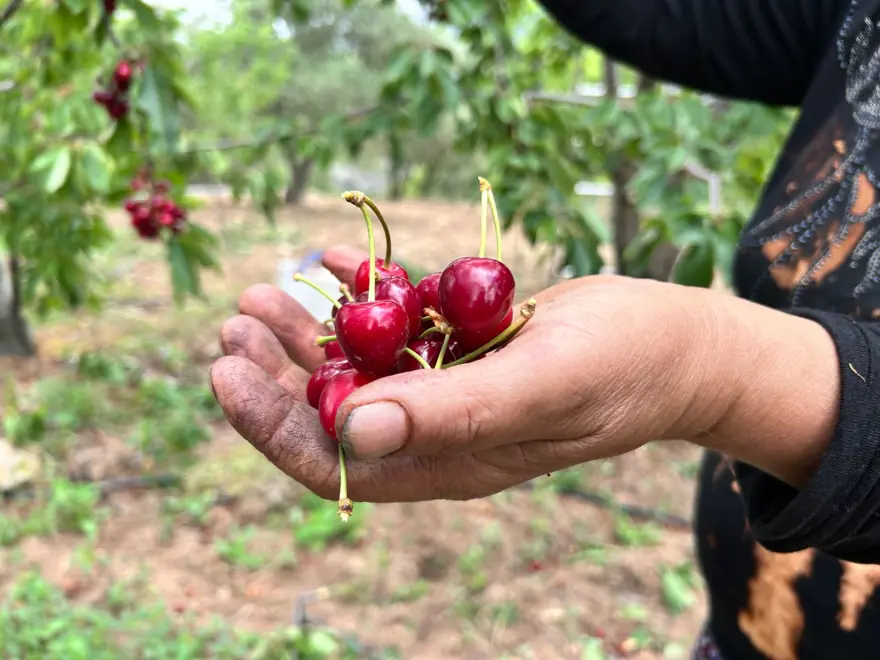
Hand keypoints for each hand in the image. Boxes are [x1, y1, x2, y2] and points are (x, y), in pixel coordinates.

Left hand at [209, 245, 732, 503]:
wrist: (679, 342)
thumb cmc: (624, 368)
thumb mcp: (541, 385)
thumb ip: (453, 413)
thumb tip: (353, 432)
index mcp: (449, 462)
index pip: (338, 462)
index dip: (273, 426)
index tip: (227, 373)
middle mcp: (439, 431)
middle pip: (334, 411)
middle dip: (275, 372)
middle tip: (235, 319)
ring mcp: (451, 387)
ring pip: (359, 364)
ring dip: (307, 330)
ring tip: (261, 290)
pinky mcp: (465, 347)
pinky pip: (400, 321)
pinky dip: (363, 292)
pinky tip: (332, 260)